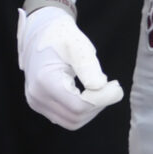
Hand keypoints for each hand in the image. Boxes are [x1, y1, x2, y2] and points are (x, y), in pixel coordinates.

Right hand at [16, 5, 123, 129]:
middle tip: (111, 88)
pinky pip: (65, 117)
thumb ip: (88, 66)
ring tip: (99, 90)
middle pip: (76, 117)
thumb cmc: (60, 35)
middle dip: (98, 105)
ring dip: (90, 110)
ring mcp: (36, 102)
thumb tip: (100, 86)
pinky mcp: (39, 104)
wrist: (39, 32)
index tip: (116, 87)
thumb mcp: (78, 45)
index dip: (102, 100)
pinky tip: (87, 94)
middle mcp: (36, 96)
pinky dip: (81, 110)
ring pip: (72, 121)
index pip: (79, 106)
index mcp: (44, 81)